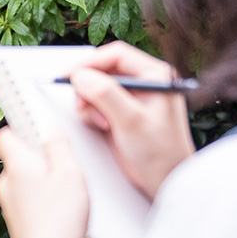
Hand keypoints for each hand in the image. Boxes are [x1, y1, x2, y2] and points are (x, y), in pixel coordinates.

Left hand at [0, 127, 89, 237]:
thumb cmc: (60, 220)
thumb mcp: (70, 173)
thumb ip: (58, 146)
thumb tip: (50, 127)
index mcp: (16, 165)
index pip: (7, 134)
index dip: (24, 128)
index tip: (42, 129)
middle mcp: (6, 183)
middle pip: (19, 157)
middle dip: (40, 157)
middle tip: (65, 165)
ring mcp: (9, 204)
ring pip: (25, 180)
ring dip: (44, 180)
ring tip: (67, 192)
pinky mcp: (17, 221)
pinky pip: (28, 199)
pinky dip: (43, 200)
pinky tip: (61, 211)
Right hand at [67, 42, 194, 200]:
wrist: (165, 182)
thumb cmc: (161, 154)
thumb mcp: (132, 122)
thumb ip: (107, 95)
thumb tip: (81, 76)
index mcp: (155, 75)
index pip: (116, 55)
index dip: (91, 63)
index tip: (71, 75)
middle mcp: (144, 82)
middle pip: (103, 69)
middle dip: (88, 86)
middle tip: (82, 104)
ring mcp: (132, 98)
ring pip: (97, 86)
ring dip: (89, 102)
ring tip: (99, 121)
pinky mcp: (121, 112)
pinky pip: (97, 102)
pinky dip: (92, 113)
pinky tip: (102, 127)